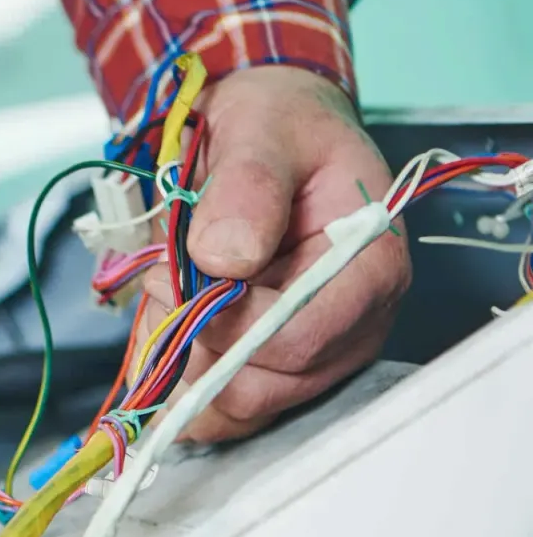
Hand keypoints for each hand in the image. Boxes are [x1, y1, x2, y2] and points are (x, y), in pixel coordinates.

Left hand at [137, 65, 409, 441]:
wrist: (268, 134)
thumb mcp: (261, 130)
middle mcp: (356, 320)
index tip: (180, 279)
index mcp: (371, 262)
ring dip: (184, 358)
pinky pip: (224, 408)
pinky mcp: (277, 366)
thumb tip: (224, 258)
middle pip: (265, 385)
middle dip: (198, 340)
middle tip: (164, 277)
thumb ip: (246, 187)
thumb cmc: (278, 128)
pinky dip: (182, 378)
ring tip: (170, 290)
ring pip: (238, 405)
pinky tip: (169, 327)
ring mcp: (318, 350)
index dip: (228, 324)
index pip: (301, 339)